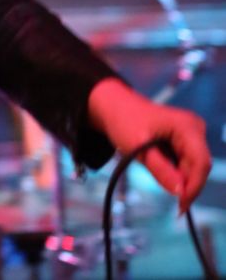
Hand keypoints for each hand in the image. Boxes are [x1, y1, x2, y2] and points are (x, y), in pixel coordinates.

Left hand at [88, 77, 210, 212]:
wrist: (113, 107)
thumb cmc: (124, 121)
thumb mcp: (138, 147)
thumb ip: (161, 170)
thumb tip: (181, 192)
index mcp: (186, 125)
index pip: (201, 163)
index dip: (194, 187)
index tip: (180, 206)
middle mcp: (194, 128)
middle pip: (198, 167)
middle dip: (183, 183)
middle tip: (162, 190)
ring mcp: (191, 134)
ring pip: (192, 168)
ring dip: (176, 176)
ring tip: (152, 165)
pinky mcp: (185, 141)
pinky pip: (185, 163)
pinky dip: (173, 170)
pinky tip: (156, 162)